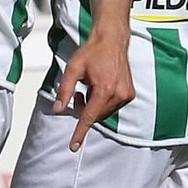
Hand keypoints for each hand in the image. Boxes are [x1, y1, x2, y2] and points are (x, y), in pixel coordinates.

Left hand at [54, 29, 134, 151]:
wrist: (112, 40)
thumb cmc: (93, 52)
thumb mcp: (73, 69)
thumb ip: (64, 91)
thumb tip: (58, 109)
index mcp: (104, 89)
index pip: (89, 117)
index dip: (79, 133)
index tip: (74, 146)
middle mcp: (118, 94)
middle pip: (95, 116)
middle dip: (83, 110)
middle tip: (78, 94)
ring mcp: (126, 95)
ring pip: (103, 113)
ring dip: (93, 106)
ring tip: (89, 88)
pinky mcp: (129, 94)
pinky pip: (111, 107)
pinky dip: (102, 102)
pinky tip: (100, 87)